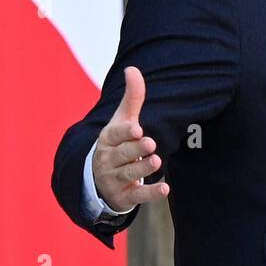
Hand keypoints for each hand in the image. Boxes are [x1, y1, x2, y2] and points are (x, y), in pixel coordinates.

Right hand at [92, 66, 169, 210]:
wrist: (99, 177)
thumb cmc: (117, 142)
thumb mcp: (122, 120)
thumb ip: (132, 98)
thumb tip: (132, 69)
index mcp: (108, 139)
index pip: (115, 135)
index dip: (125, 132)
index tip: (137, 128)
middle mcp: (108, 159)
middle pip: (123, 154)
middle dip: (136, 149)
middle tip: (151, 143)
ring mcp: (115, 179)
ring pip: (129, 174)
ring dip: (142, 168)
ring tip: (157, 161)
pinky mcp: (125, 196)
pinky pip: (137, 196)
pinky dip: (150, 193)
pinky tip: (165, 189)